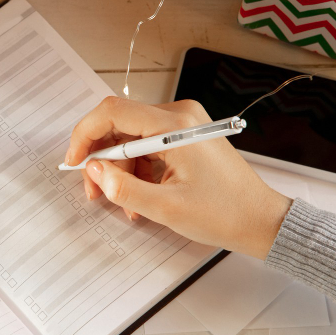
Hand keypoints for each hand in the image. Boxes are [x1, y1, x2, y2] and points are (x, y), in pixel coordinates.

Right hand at [64, 98, 291, 258]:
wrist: (261, 221)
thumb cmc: (224, 213)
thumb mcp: (165, 208)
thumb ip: (122, 188)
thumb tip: (93, 170)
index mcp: (175, 125)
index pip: (112, 112)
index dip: (85, 135)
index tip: (74, 161)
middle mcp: (179, 116)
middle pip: (120, 125)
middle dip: (101, 159)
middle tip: (94, 189)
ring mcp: (184, 125)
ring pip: (131, 138)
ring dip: (120, 170)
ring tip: (124, 202)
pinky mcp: (186, 137)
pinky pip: (147, 146)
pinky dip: (137, 170)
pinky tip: (140, 197)